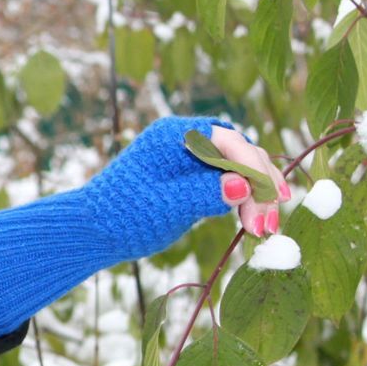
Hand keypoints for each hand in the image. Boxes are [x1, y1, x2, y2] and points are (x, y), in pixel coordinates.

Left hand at [82, 115, 289, 261]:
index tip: (271, 197)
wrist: (94, 231)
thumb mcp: (166, 206)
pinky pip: (229, 183)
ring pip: (239, 170)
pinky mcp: (195, 180)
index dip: (254, 168)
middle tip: (270, 221)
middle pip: (239, 154)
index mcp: (174, 134)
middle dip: (260, 185)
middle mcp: (187, 140)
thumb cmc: (122, 215)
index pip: (227, 141)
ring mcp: (192, 160)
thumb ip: (204, 194)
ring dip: (257, 195)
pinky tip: (255, 222)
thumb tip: (243, 185)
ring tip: (265, 228)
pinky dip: (244, 201)